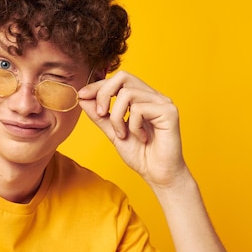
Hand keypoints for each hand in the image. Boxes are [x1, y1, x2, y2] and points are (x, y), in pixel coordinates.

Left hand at [78, 71, 187, 187]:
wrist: (158, 175)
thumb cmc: (140, 155)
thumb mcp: (113, 132)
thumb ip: (100, 116)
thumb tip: (82, 97)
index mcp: (142, 98)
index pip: (118, 80)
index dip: (98, 85)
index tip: (82, 95)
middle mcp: (153, 96)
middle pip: (123, 77)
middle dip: (104, 94)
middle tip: (100, 114)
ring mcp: (163, 102)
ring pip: (127, 94)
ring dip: (117, 118)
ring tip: (122, 135)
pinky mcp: (169, 112)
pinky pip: (139, 109)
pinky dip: (133, 126)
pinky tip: (141, 138)